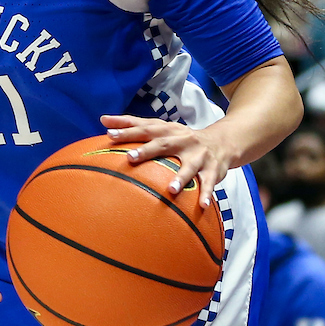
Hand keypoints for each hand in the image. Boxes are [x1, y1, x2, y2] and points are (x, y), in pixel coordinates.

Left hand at [102, 115, 236, 209]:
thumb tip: (103, 120)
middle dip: (147, 151)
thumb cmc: (180, 136)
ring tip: (171, 190)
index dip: (127, 130)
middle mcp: (181, 140)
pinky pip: (209, 183)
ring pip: (189, 166)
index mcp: (166, 130)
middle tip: (130, 158)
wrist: (221, 141)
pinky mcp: (212, 170)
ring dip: (181, 178)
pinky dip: (206, 194)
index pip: (144, 128)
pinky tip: (201, 206)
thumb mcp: (159, 127)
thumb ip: (132, 124)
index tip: (109, 135)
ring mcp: (198, 155)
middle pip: (163, 144)